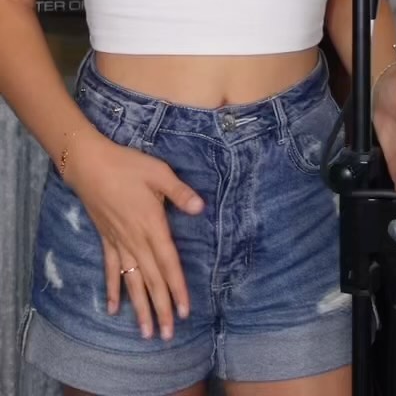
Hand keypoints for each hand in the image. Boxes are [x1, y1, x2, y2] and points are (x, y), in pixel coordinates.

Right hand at [65, 132, 204, 339]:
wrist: (90, 165)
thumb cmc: (127, 166)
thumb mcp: (159, 172)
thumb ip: (179, 192)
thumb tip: (200, 207)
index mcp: (152, 225)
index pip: (168, 263)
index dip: (177, 288)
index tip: (185, 311)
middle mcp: (136, 240)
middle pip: (151, 280)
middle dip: (161, 308)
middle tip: (168, 335)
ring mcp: (119, 243)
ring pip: (132, 281)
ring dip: (139, 307)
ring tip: (146, 332)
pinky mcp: (106, 240)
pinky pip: (110, 270)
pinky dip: (112, 289)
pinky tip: (113, 309)